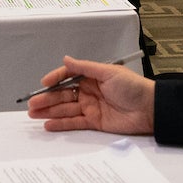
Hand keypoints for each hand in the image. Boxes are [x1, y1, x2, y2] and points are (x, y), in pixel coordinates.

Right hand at [25, 54, 155, 134]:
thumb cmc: (133, 87)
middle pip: (63, 95)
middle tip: (31, 104)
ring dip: (49, 111)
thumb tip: (66, 59)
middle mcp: (89, 91)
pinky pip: (74, 122)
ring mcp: (91, 107)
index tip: (43, 84)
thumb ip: (85, 68)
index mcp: (92, 77)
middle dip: (47, 99)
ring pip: (65, 109)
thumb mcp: (109, 72)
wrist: (150, 109)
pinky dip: (61, 123)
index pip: (68, 77)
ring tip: (33, 114)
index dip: (55, 80)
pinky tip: (48, 123)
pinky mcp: (94, 122)